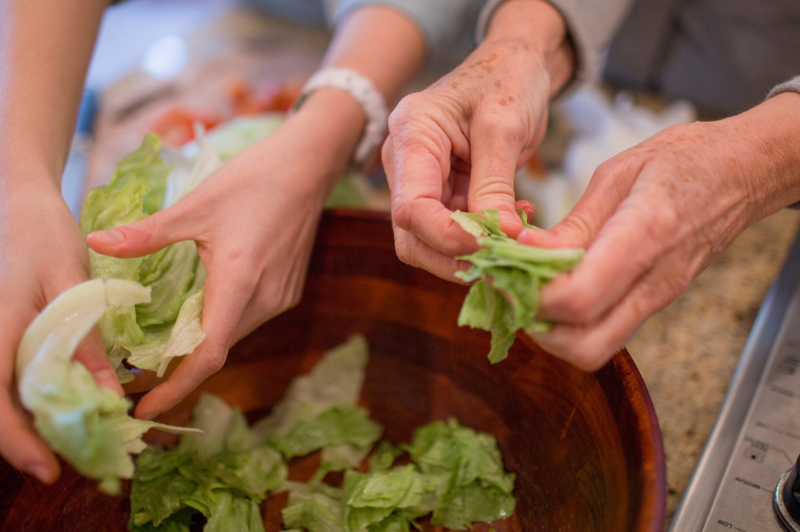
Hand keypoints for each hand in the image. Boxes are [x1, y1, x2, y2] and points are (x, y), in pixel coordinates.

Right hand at [0, 176, 121, 482]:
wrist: (18, 204)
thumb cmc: (43, 236)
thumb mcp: (72, 287)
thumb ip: (86, 343)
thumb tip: (109, 397)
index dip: (18, 442)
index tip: (50, 468)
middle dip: (26, 441)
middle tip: (70, 460)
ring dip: (27, 423)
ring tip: (71, 439)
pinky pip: (5, 377)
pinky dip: (29, 398)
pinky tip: (62, 402)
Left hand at [86, 92, 358, 419]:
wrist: (306, 168)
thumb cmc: (252, 180)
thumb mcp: (196, 204)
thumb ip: (147, 233)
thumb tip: (95, 242)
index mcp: (239, 281)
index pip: (209, 354)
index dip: (176, 387)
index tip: (144, 410)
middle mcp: (265, 299)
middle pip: (218, 348)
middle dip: (178, 368)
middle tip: (137, 375)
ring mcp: (280, 297)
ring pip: (234, 335)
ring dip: (200, 345)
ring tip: (161, 347)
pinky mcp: (287, 291)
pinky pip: (248, 320)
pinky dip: (220, 325)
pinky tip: (199, 312)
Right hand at [383, 0, 572, 280]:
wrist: (516, 64)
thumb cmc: (507, 79)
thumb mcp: (504, 127)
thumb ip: (495, 185)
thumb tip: (502, 238)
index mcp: (411, 137)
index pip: (410, 207)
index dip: (446, 236)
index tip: (489, 247)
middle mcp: (406, 164)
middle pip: (412, 235)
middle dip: (455, 257)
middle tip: (504, 261)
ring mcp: (422, 182)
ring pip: (431, 242)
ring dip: (472, 254)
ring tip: (515, 242)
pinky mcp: (444, 194)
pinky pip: (455, 232)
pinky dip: (484, 239)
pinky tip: (516, 225)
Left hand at [521, 93, 799, 369]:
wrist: (742, 172)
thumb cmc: (685, 160)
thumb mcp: (618, 173)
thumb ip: (573, 222)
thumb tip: (525, 251)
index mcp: (644, 236)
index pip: (578, 298)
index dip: (531, 294)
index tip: (504, 269)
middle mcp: (653, 282)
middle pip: (584, 346)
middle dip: (536, 326)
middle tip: (512, 288)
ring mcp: (657, 299)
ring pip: (594, 348)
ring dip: (551, 330)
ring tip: (529, 288)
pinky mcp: (654, 302)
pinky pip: (606, 331)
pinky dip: (571, 322)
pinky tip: (555, 286)